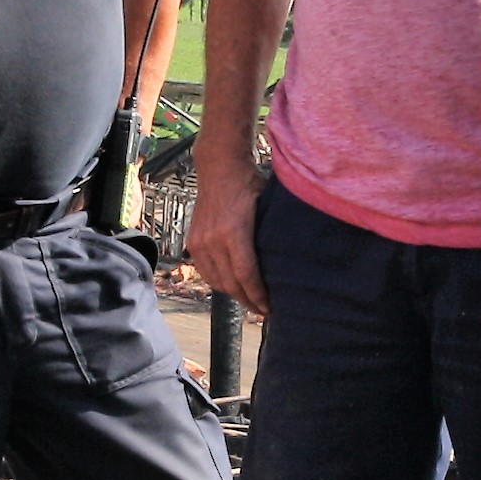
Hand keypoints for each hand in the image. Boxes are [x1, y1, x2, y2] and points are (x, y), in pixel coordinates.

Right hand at [185, 138, 266, 314]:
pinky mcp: (193, 242)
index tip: (269, 308)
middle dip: (248, 301)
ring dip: (234, 294)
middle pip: (231, 283)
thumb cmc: (248, 185)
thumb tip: (287, 264)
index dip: (258, 296)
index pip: (246, 275)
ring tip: (250, 300)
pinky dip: (219, 282)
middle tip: (263, 310)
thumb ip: (271, 236)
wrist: (219, 168)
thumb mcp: (267, 208)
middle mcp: (213, 240)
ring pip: (217, 281)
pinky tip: (232, 285)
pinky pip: (205, 272)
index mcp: (234, 232)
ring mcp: (200, 242)